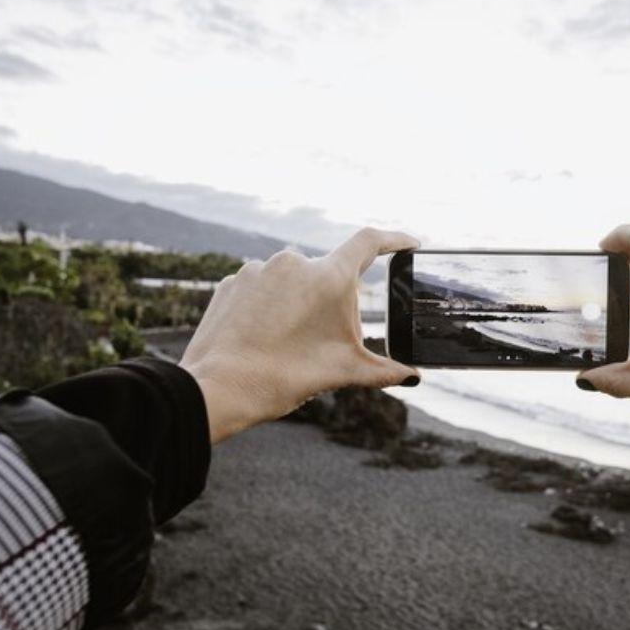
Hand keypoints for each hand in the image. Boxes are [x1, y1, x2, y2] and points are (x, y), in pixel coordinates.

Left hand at [179, 228, 420, 444]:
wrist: (218, 388)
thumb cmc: (284, 377)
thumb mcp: (342, 372)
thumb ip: (383, 371)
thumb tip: (411, 376)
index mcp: (328, 277)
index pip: (370, 242)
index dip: (394, 240)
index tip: (408, 243)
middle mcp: (294, 263)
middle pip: (328, 275)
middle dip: (332, 303)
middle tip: (325, 342)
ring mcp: (258, 270)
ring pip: (292, 284)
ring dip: (297, 307)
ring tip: (287, 346)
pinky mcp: (232, 283)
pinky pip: (261, 289)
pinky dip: (268, 309)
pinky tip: (262, 339)